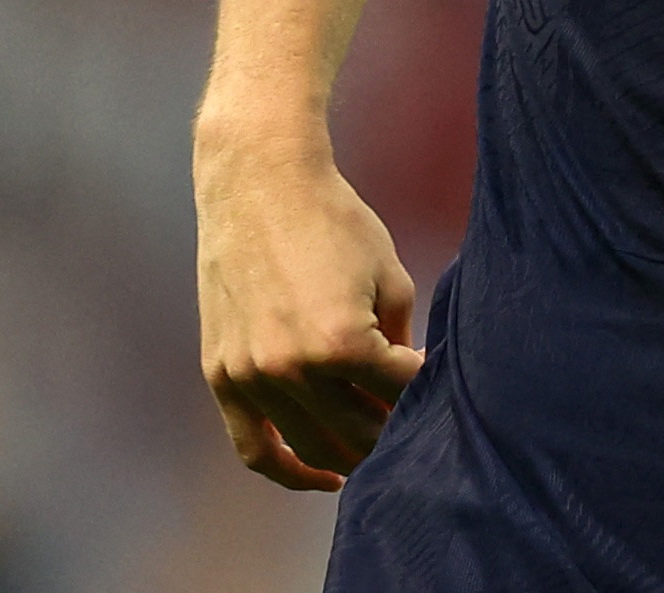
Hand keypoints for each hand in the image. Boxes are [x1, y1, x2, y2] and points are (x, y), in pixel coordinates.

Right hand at [193, 130, 425, 490]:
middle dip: (392, 429)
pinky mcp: (222, 377)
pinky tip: (322, 476)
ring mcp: (252, 377)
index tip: (441, 389)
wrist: (260, 186)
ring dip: (350, 455)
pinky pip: (253, 447)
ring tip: (377, 450)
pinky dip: (288, 470)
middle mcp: (292, 368)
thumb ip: (400, 339)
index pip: (399, 393)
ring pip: (311, 447)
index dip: (426, 391)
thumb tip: (410, 385)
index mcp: (342, 343)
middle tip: (413, 425)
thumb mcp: (389, 276)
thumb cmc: (334, 222)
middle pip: (358, 432)